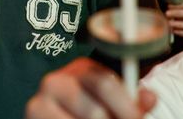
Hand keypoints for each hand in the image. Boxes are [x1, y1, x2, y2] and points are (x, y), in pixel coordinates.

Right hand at [25, 58, 155, 118]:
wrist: (57, 116)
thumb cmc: (88, 113)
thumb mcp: (111, 106)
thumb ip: (132, 104)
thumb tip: (151, 98)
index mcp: (80, 70)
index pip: (105, 84)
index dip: (126, 107)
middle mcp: (55, 81)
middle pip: (94, 111)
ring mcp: (39, 102)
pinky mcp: (31, 116)